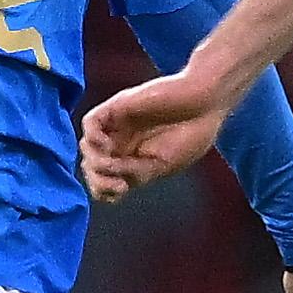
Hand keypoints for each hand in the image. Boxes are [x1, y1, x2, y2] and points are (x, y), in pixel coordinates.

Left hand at [80, 71, 232, 201]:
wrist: (205, 102)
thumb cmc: (192, 134)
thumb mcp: (162, 164)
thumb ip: (133, 172)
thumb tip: (108, 176)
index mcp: (135, 162)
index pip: (104, 181)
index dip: (103, 190)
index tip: (121, 189)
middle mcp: (123, 145)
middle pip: (91, 167)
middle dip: (96, 179)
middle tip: (116, 181)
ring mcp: (118, 127)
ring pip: (87, 147)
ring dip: (94, 160)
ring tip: (114, 162)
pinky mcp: (117, 108)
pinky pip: (90, 123)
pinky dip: (93, 137)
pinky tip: (108, 144)